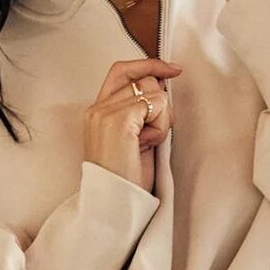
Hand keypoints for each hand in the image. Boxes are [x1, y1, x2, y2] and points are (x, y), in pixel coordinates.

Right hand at [83, 57, 182, 193]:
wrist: (114, 205)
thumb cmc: (125, 179)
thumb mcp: (132, 138)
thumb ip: (139, 111)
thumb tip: (163, 85)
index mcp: (96, 111)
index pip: (122, 70)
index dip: (149, 64)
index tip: (173, 69)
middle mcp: (97, 108)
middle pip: (146, 79)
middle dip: (160, 106)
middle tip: (151, 136)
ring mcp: (105, 112)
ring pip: (155, 92)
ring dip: (161, 119)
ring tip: (146, 144)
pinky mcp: (119, 119)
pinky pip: (157, 104)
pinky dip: (160, 126)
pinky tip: (147, 145)